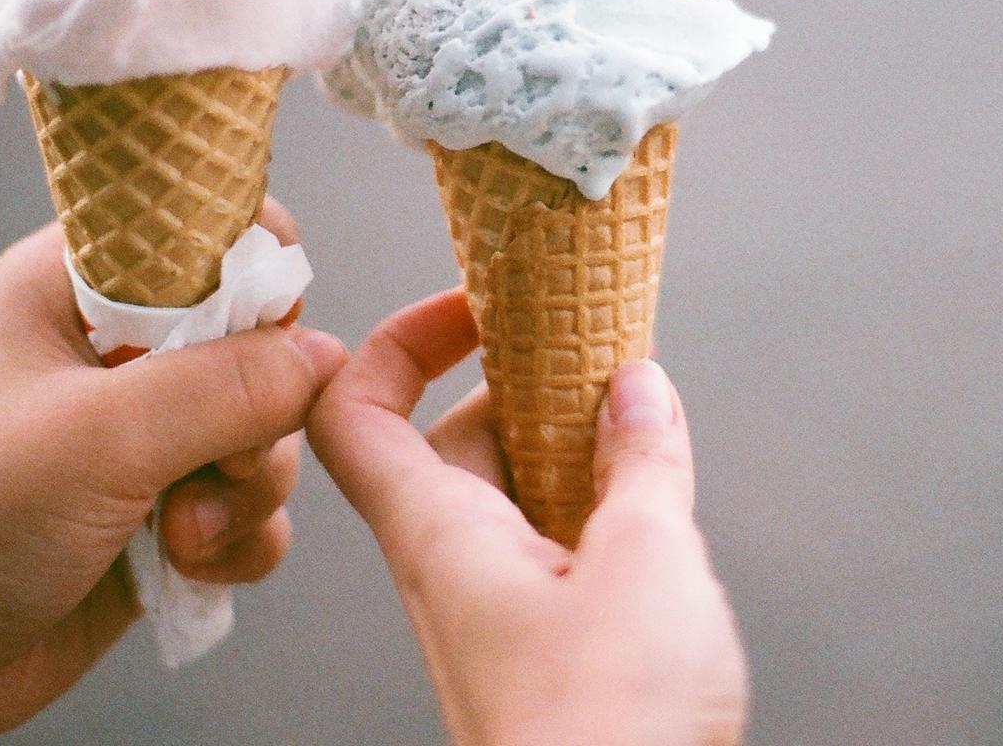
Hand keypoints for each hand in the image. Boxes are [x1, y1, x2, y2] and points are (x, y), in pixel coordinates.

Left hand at [0, 207, 342, 743]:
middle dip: (258, 416)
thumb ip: (225, 386)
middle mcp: (116, 354)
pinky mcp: (162, 514)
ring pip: (266, 435)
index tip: (262, 337)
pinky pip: (254, 511)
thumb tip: (323, 359)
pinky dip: (240, 543)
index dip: (253, 277)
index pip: (205, 231)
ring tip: (182, 533)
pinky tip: (185, 567)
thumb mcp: (97, 437)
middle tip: (213, 464)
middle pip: (258, 345)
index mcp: (77, 289)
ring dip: (248, 493)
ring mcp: (143, 439)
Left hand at [309, 292, 747, 745]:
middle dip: (519, 385)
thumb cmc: (601, 733)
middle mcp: (449, 569)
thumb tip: (639, 387)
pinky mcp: (538, 657)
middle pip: (449, 443)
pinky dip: (587, 510)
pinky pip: (544, 554)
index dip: (396, 338)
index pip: (353, 410)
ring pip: (507, 500)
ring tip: (638, 420)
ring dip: (563, 447)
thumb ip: (643, 462)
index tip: (476, 301)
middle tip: (593, 349)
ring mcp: (493, 616)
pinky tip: (649, 504)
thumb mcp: (646, 561)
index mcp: (439, 534)